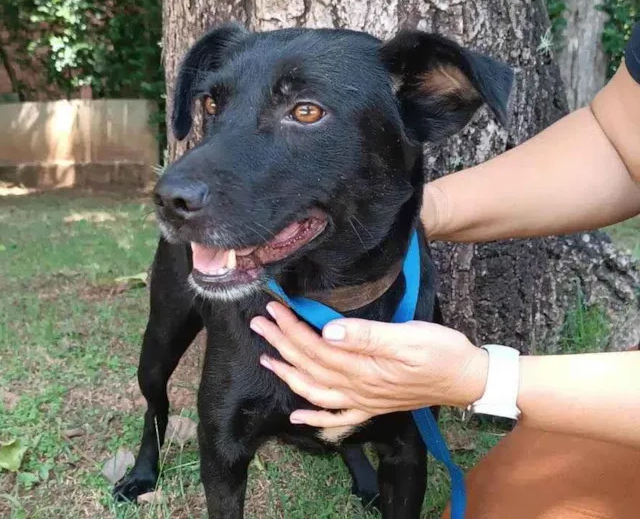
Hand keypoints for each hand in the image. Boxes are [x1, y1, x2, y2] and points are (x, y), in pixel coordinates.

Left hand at [250, 302, 487, 427]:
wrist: (467, 379)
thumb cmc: (441, 352)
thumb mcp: (408, 336)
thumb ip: (367, 335)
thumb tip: (327, 332)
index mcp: (364, 367)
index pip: (316, 347)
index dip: (292, 328)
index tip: (274, 309)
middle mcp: (358, 388)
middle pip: (310, 366)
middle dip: (281, 344)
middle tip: (260, 323)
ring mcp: (363, 401)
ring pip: (315, 391)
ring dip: (288, 374)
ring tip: (266, 359)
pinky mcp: (372, 406)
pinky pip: (337, 417)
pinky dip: (314, 417)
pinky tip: (296, 414)